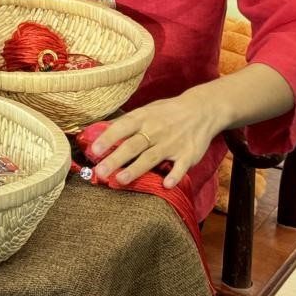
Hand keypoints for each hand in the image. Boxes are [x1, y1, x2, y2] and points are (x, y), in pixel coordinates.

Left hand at [89, 91, 222, 188]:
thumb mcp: (145, 111)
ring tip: (120, 180)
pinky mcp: (187, 155)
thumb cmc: (166, 113)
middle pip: (133, 146)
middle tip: (100, 172)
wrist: (201, 110)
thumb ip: (124, 123)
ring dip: (136, 169)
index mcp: (143, 118)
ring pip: (151, 157)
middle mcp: (156, 130)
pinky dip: (174, 175)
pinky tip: (166, 184)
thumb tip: (98, 131)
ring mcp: (172, 143)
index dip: (107, 139)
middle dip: (115, 159)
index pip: (122, 127)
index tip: (93, 151)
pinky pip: (180, 167)